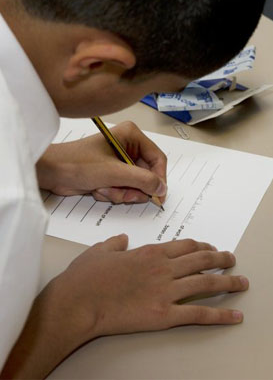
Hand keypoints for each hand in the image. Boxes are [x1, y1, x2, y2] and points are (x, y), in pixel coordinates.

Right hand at [1, 237, 248, 378]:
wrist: (78, 301)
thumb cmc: (86, 277)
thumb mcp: (99, 250)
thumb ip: (114, 243)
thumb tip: (122, 239)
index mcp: (149, 252)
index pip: (184, 246)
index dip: (201, 246)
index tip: (210, 247)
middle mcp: (163, 268)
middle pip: (200, 260)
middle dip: (220, 258)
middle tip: (231, 259)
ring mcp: (165, 291)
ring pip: (205, 283)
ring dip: (227, 281)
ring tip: (241, 281)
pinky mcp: (163, 315)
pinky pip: (198, 314)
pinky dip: (220, 315)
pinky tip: (233, 315)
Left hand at [36, 121, 166, 203]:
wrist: (53, 172)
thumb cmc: (78, 163)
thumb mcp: (114, 172)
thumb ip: (142, 180)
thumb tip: (162, 189)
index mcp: (131, 135)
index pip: (157, 158)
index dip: (159, 178)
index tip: (158, 196)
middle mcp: (128, 146)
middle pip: (147, 175)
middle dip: (133, 188)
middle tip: (123, 194)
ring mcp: (120, 161)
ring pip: (135, 185)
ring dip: (121, 193)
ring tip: (104, 188)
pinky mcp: (113, 173)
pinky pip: (124, 189)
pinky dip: (112, 193)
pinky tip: (98, 189)